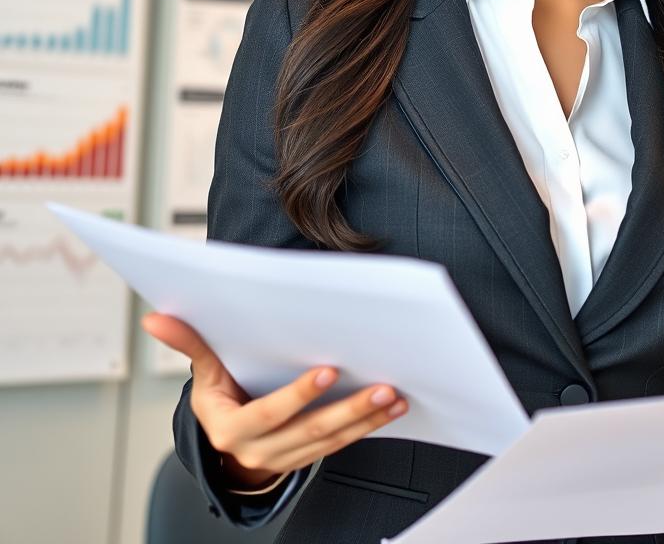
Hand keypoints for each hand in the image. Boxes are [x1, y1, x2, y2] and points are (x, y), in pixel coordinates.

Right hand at [142, 313, 407, 488]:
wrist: (223, 445)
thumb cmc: (218, 398)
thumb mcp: (202, 374)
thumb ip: (189, 345)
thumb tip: (156, 318)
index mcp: (230, 428)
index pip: (269, 412)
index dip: (299, 395)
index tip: (329, 371)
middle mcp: (260, 450)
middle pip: (310, 431)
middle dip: (349, 409)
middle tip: (381, 386)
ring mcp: (286, 458)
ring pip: (331, 441)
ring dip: (367, 419)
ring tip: (394, 396)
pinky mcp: (307, 457)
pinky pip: (340, 444)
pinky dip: (368, 427)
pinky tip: (392, 408)